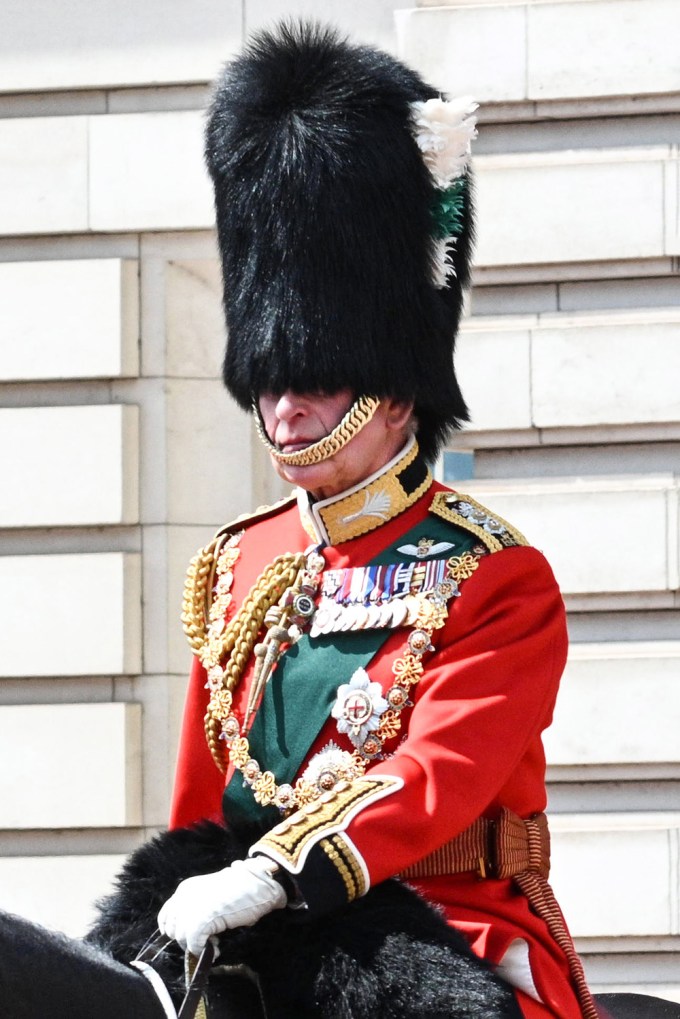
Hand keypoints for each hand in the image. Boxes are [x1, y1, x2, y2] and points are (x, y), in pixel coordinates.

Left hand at [157, 855, 286, 956]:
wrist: (256, 882)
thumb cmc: (240, 887)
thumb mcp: (212, 892)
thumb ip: (198, 905)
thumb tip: (191, 928)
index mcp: (186, 888)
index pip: (166, 914)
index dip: (173, 930)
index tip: (184, 937)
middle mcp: (184, 897)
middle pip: (173, 929)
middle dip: (186, 939)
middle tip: (203, 941)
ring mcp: (190, 909)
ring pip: (182, 938)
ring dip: (196, 946)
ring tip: (213, 944)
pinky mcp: (200, 921)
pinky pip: (194, 945)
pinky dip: (203, 951)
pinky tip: (216, 949)